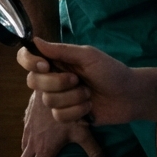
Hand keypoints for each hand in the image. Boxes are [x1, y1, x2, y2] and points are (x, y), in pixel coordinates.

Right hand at [17, 38, 141, 125]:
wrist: (130, 96)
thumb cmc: (111, 71)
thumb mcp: (88, 56)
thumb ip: (61, 50)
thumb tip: (35, 40)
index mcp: (56, 61)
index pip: (26, 58)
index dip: (29, 62)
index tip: (45, 65)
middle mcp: (53, 78)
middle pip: (33, 82)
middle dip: (57, 83)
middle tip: (77, 80)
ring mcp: (60, 97)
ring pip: (47, 101)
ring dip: (72, 98)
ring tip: (88, 95)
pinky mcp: (68, 115)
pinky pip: (59, 116)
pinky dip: (76, 112)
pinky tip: (89, 108)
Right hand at [21, 90, 108, 156]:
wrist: (50, 85)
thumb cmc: (69, 109)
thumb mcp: (83, 131)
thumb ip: (94, 151)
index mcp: (45, 148)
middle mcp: (34, 140)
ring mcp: (29, 128)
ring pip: (23, 148)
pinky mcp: (28, 117)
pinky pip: (24, 134)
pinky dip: (27, 143)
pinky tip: (33, 139)